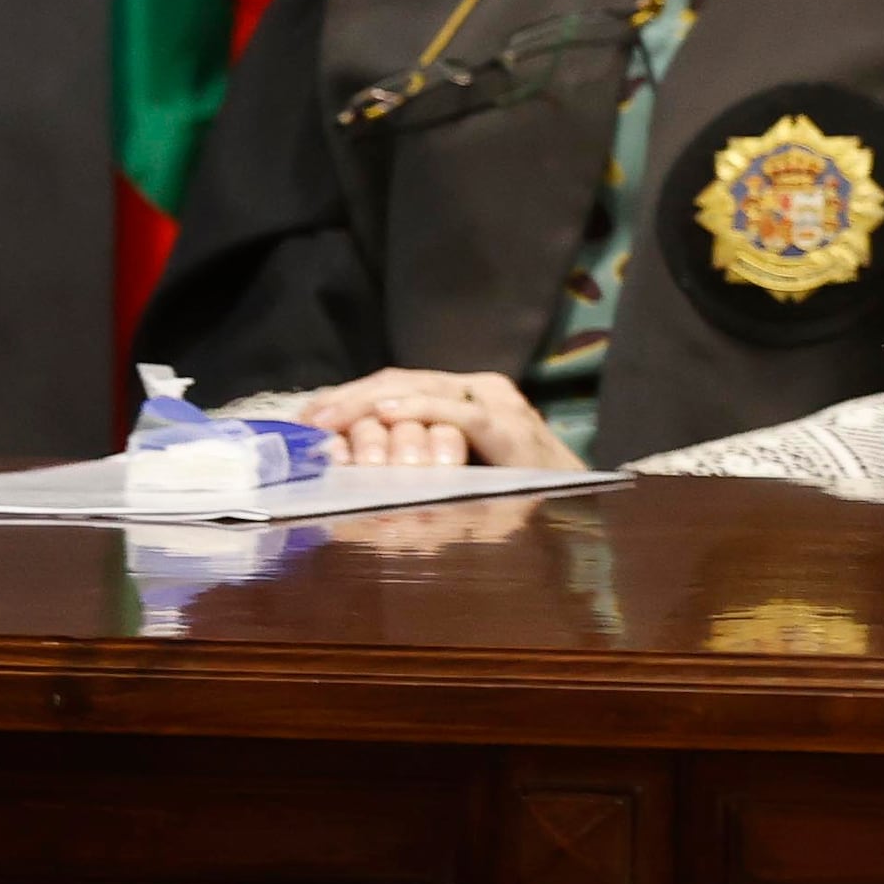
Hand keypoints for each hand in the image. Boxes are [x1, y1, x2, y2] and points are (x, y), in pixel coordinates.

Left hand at [281, 369, 575, 475]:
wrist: (575, 502)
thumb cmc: (511, 489)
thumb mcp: (452, 468)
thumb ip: (414, 458)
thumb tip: (349, 460)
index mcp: (461, 396)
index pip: (396, 385)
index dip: (350, 397)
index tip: (307, 419)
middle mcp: (477, 389)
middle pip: (402, 381)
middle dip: (351, 398)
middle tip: (311, 419)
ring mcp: (495, 404)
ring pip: (424, 388)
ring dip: (372, 404)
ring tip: (334, 416)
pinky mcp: (509, 427)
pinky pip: (458, 413)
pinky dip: (420, 410)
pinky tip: (387, 414)